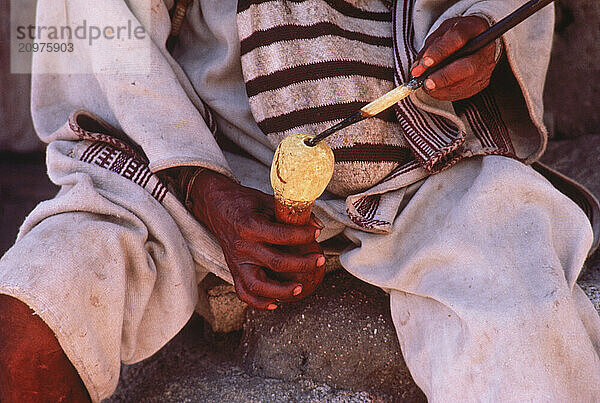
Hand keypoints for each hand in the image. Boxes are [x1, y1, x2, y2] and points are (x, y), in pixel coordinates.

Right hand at [188, 170, 324, 309]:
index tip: (316, 232)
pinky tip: (276, 303)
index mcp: (251, 227)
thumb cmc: (242, 202)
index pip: (283, 235)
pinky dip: (259, 302)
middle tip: (320, 260)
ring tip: (300, 288)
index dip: (304, 235)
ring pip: (258, 285)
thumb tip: (317, 225)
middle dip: (303, 264)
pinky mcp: (233, 270)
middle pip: (276, 263)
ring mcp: (236, 262)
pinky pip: (244, 292)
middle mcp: (243, 247)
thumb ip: (289, 213)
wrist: (214, 206)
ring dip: (281, 291)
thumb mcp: (265, 200)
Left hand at [411, 16, 496, 100]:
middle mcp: (485, 48)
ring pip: (466, 82)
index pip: (458, 38)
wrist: (473, 42)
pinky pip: (463, 92)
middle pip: (468, 66)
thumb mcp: (440, 33)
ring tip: (426, 86)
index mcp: (474, 27)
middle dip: (444, 76)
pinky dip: (445, 93)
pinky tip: (434, 90)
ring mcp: (486, 67)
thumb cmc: (455, 37)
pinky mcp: (482, 82)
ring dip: (441, 88)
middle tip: (426, 82)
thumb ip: (429, 48)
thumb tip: (418, 68)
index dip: (440, 51)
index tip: (424, 63)